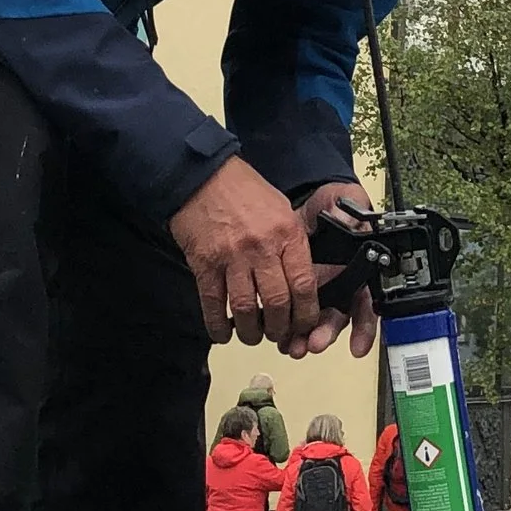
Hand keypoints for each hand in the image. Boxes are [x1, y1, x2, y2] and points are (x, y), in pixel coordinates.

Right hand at [172, 159, 332, 354]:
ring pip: (246, 309)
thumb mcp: (281, 209)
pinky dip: (217, 325)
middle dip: (280, 328)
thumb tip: (301, 280)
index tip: (304, 325)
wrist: (203, 175)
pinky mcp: (205, 263)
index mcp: (287, 234)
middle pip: (278, 303)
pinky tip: (222, 333)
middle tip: (278, 335)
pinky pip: (213, 303)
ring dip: (250, 332)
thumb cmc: (244, 191)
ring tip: (252, 335)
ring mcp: (232, 256)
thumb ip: (292, 244)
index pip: (304, 285)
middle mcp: (262, 247)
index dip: (307, 313)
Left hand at [295, 181, 380, 358]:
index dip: (364, 327)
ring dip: (304, 337)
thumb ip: (351, 215)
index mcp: (359, 269)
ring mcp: (319, 289)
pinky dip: (285, 327)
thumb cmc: (332, 203)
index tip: (357, 347)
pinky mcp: (295, 288)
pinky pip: (291, 313)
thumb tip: (352, 223)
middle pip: (337, 318)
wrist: (305, 201)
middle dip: (325, 334)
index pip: (366, 303)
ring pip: (314, 321)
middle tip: (313, 344)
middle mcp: (340, 284)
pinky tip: (278, 335)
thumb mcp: (345, 202)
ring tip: (292, 346)